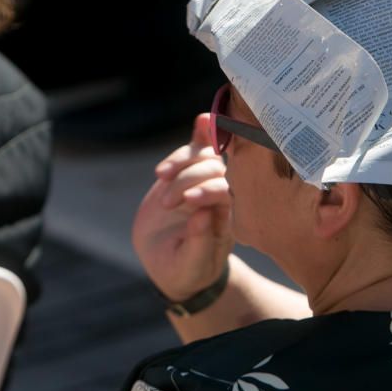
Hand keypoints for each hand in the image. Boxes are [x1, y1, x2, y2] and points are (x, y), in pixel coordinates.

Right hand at [132, 113, 233, 299]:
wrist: (170, 264)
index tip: (188, 204)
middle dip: (189, 179)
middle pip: (216, 169)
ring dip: (182, 160)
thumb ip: (199, 243)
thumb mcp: (192, 265)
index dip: (208, 192)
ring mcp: (206, 179)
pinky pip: (197, 147)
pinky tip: (201, 120)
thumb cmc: (188, 269)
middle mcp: (223, 193)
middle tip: (167, 203)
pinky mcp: (187, 171)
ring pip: (204, 155)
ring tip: (161, 177)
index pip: (226, 192)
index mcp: (231, 216)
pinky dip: (200, 133)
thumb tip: (201, 215)